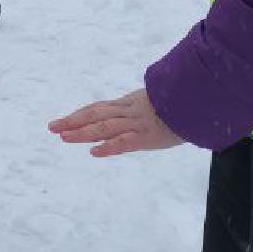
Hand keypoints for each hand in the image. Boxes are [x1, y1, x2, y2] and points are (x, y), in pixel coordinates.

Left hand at [48, 88, 183, 157]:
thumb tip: (137, 111)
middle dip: (72, 121)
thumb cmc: (184, 102)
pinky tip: (94, 152)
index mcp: (130, 103)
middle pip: (95, 115)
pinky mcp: (149, 136)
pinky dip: (109, 147)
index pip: (99, 108)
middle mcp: (130, 111)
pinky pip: (126, 142)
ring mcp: (138, 123)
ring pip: (105, 127)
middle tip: (51, 127)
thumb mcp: (160, 100)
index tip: (63, 121)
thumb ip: (145, 104)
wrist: (200, 99)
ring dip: (82, 132)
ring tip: (63, 137)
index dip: (80, 114)